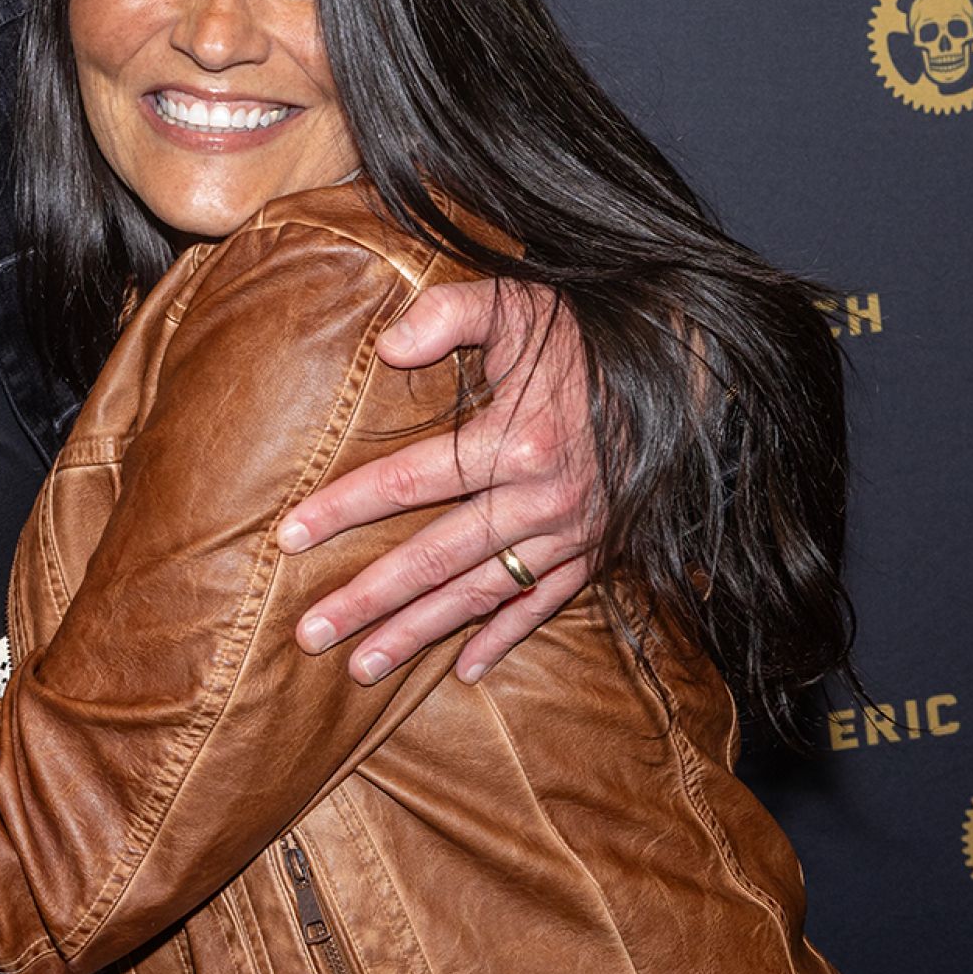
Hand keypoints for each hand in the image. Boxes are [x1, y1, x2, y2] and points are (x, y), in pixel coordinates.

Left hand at [277, 279, 600, 684]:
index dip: (344, 508)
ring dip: (420, 633)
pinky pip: (545, 604)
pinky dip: (505, 637)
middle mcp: (543, 499)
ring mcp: (572, 533)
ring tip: (362, 668)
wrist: (684, 369)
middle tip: (309, 634)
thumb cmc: (585, 334)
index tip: (287, 537)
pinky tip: (464, 669)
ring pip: (481, 593)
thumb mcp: (518, 304)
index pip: (408, 481)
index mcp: (516, 440)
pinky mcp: (598, 550)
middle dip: (368, 600)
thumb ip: (448, 314)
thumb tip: (385, 346)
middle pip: (435, 558)